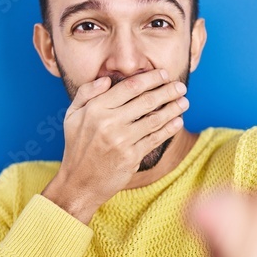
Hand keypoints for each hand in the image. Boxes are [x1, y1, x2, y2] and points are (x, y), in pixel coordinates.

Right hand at [41, 69, 188, 222]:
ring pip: (154, 119)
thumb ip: (86, 93)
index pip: (129, 87)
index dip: (150, 79)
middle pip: (146, 101)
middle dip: (167, 91)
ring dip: (173, 109)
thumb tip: (106, 79)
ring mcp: (121, 140)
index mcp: (95, 109)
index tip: (164, 74)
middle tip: (181, 86)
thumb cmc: (77, 147)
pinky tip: (178, 122)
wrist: (79, 182)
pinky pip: (155, 139)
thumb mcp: (72, 116)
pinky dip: (169, 129)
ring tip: (184, 102)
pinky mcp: (132, 156)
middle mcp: (109, 122)